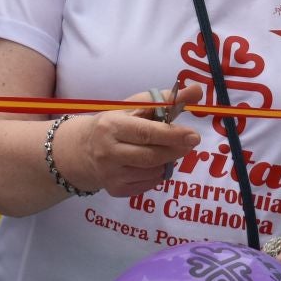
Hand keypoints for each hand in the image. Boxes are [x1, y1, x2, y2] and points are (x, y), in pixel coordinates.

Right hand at [63, 85, 202, 197]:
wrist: (83, 150)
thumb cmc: (115, 124)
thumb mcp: (135, 107)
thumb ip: (166, 99)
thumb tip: (197, 91)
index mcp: (112, 126)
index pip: (146, 133)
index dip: (172, 135)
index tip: (194, 136)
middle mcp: (108, 152)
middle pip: (151, 156)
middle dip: (175, 150)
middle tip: (190, 143)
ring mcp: (111, 174)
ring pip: (152, 172)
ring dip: (167, 161)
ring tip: (166, 150)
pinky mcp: (115, 189)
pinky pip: (147, 185)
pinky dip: (157, 174)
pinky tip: (153, 164)